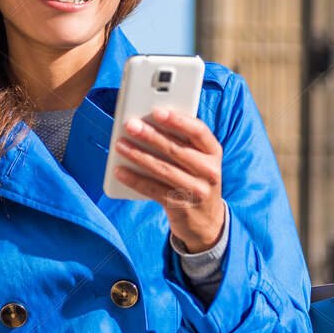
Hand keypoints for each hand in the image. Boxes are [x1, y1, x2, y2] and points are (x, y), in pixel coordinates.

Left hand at [113, 106, 224, 250]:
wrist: (206, 221)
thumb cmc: (196, 179)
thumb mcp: (200, 160)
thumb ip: (182, 143)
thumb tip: (148, 124)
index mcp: (214, 153)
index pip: (199, 131)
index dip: (178, 120)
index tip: (157, 112)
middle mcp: (209, 171)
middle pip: (176, 150)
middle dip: (150, 136)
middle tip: (131, 125)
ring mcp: (196, 190)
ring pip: (163, 169)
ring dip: (138, 155)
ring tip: (120, 145)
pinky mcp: (180, 206)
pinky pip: (153, 190)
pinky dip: (134, 179)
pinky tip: (120, 171)